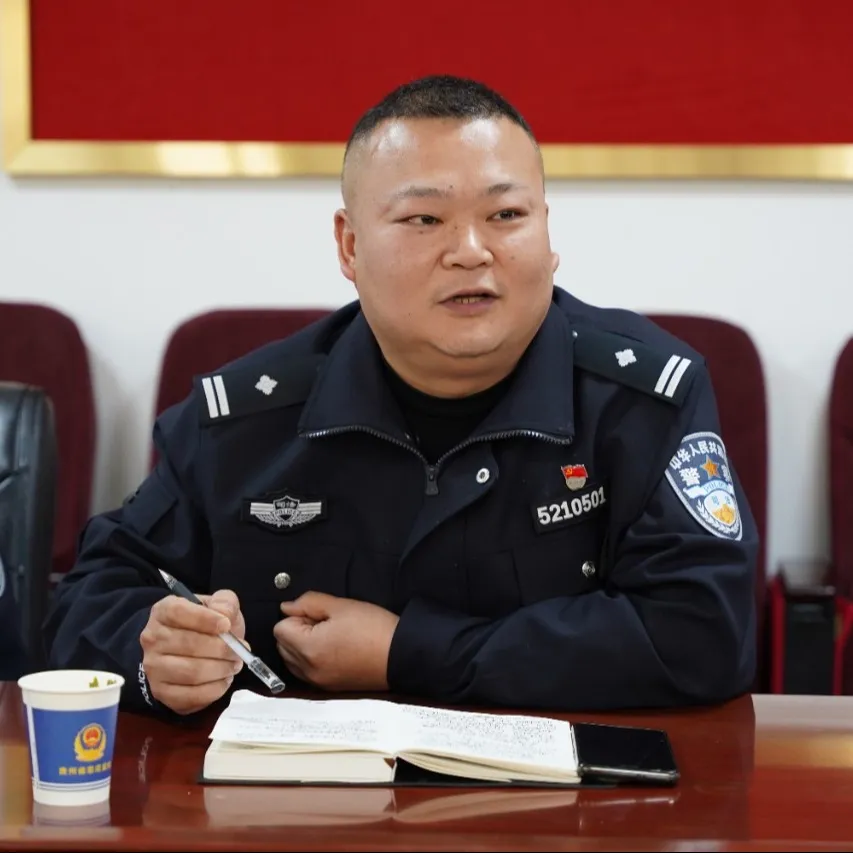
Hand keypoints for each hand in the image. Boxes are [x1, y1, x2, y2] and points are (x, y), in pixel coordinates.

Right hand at [140, 589, 247, 714]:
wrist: (190, 647)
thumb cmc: (206, 624)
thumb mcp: (218, 604)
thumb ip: (225, 603)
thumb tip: (225, 616)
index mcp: (163, 611)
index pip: (179, 612)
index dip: (205, 619)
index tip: (227, 625)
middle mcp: (152, 638)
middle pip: (189, 645)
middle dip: (222, 649)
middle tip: (240, 650)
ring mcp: (153, 667)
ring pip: (191, 672)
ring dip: (220, 670)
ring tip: (234, 665)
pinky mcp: (161, 691)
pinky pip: (190, 695)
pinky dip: (214, 689)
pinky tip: (224, 680)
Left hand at [274, 592, 398, 691]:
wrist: (401, 655)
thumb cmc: (374, 629)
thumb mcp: (341, 606)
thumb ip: (308, 603)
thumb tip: (286, 607)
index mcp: (309, 648)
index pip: (280, 628)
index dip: (298, 615)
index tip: (319, 614)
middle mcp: (308, 670)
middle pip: (282, 645)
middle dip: (297, 631)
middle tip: (326, 623)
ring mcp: (318, 681)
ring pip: (292, 660)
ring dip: (302, 646)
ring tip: (331, 636)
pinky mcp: (328, 688)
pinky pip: (305, 672)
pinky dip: (311, 660)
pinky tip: (334, 650)